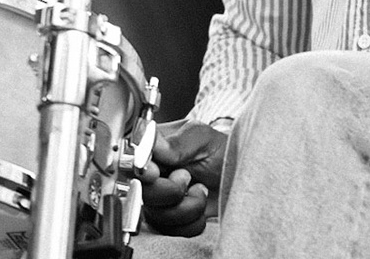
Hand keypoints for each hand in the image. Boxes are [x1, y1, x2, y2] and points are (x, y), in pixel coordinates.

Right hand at [138, 118, 225, 236]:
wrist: (238, 175)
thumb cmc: (220, 151)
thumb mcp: (202, 138)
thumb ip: (177, 142)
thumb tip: (151, 144)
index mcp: (153, 148)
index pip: (132, 161)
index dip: (143, 171)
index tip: (156, 173)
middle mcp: (152, 174)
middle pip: (142, 193)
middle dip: (171, 191)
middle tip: (188, 177)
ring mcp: (159, 198)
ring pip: (157, 216)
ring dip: (187, 208)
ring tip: (199, 191)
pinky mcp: (169, 219)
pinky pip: (171, 231)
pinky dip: (191, 223)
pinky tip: (200, 208)